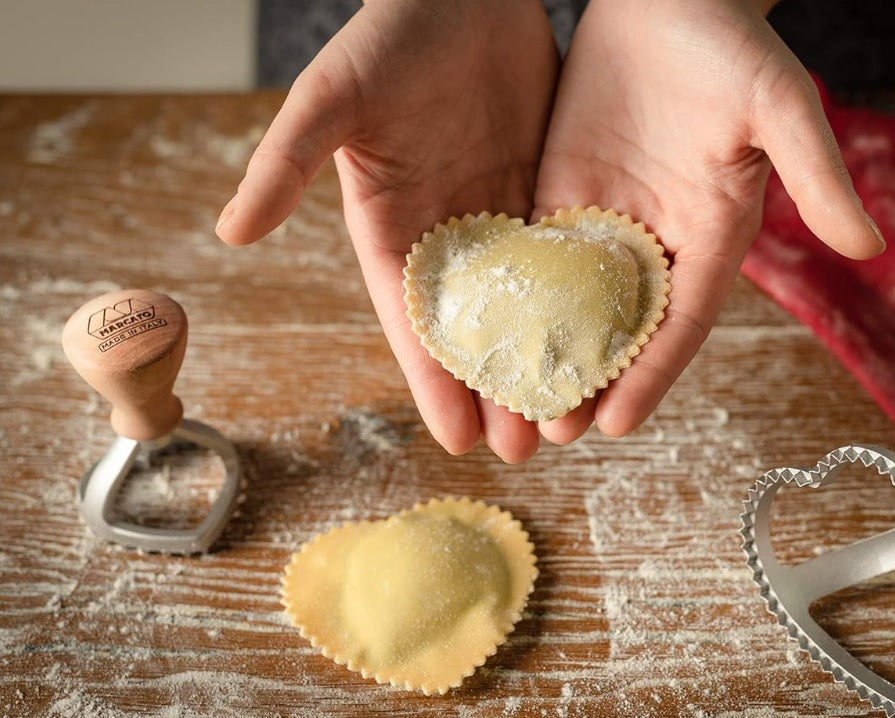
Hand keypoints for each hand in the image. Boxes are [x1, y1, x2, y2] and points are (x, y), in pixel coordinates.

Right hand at [216, 0, 558, 461]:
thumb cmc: (388, 35)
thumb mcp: (332, 98)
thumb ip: (285, 163)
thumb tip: (229, 232)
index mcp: (391, 228)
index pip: (412, 322)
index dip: (432, 381)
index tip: (456, 441)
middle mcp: (448, 232)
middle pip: (475, 330)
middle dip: (497, 390)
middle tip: (529, 451)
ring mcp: (499, 214)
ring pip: (527, 306)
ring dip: (547, 359)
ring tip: (573, 417)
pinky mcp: (544, 189)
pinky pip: (566, 256)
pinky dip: (582, 300)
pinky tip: (608, 342)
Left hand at [532, 0, 884, 444]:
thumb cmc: (731, 40)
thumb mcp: (779, 104)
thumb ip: (816, 174)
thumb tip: (869, 245)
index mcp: (714, 232)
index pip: (680, 321)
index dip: (650, 374)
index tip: (617, 425)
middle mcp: (659, 238)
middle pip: (622, 327)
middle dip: (589, 380)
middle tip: (550, 434)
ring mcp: (607, 216)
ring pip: (572, 300)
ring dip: (544, 350)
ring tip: (509, 402)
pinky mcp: (563, 188)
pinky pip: (537, 250)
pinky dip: (514, 292)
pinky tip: (483, 330)